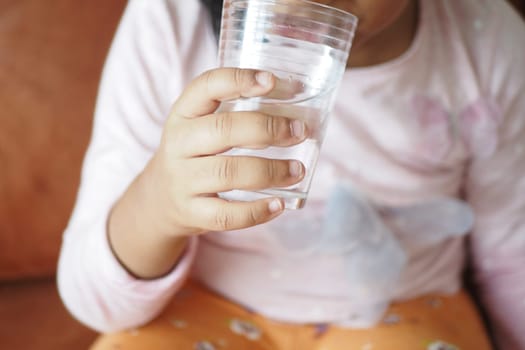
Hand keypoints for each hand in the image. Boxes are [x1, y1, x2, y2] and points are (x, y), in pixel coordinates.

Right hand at [145, 67, 306, 236]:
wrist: (160, 198)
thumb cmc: (195, 153)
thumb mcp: (200, 125)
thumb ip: (236, 112)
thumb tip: (297, 101)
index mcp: (183, 114)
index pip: (206, 87)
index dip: (238, 79)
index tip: (272, 80)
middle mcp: (178, 144)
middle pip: (223, 130)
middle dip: (267, 129)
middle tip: (299, 132)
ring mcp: (182, 180)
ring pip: (228, 173)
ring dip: (270, 171)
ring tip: (297, 170)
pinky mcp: (191, 212)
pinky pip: (225, 215)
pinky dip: (256, 211)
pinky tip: (279, 205)